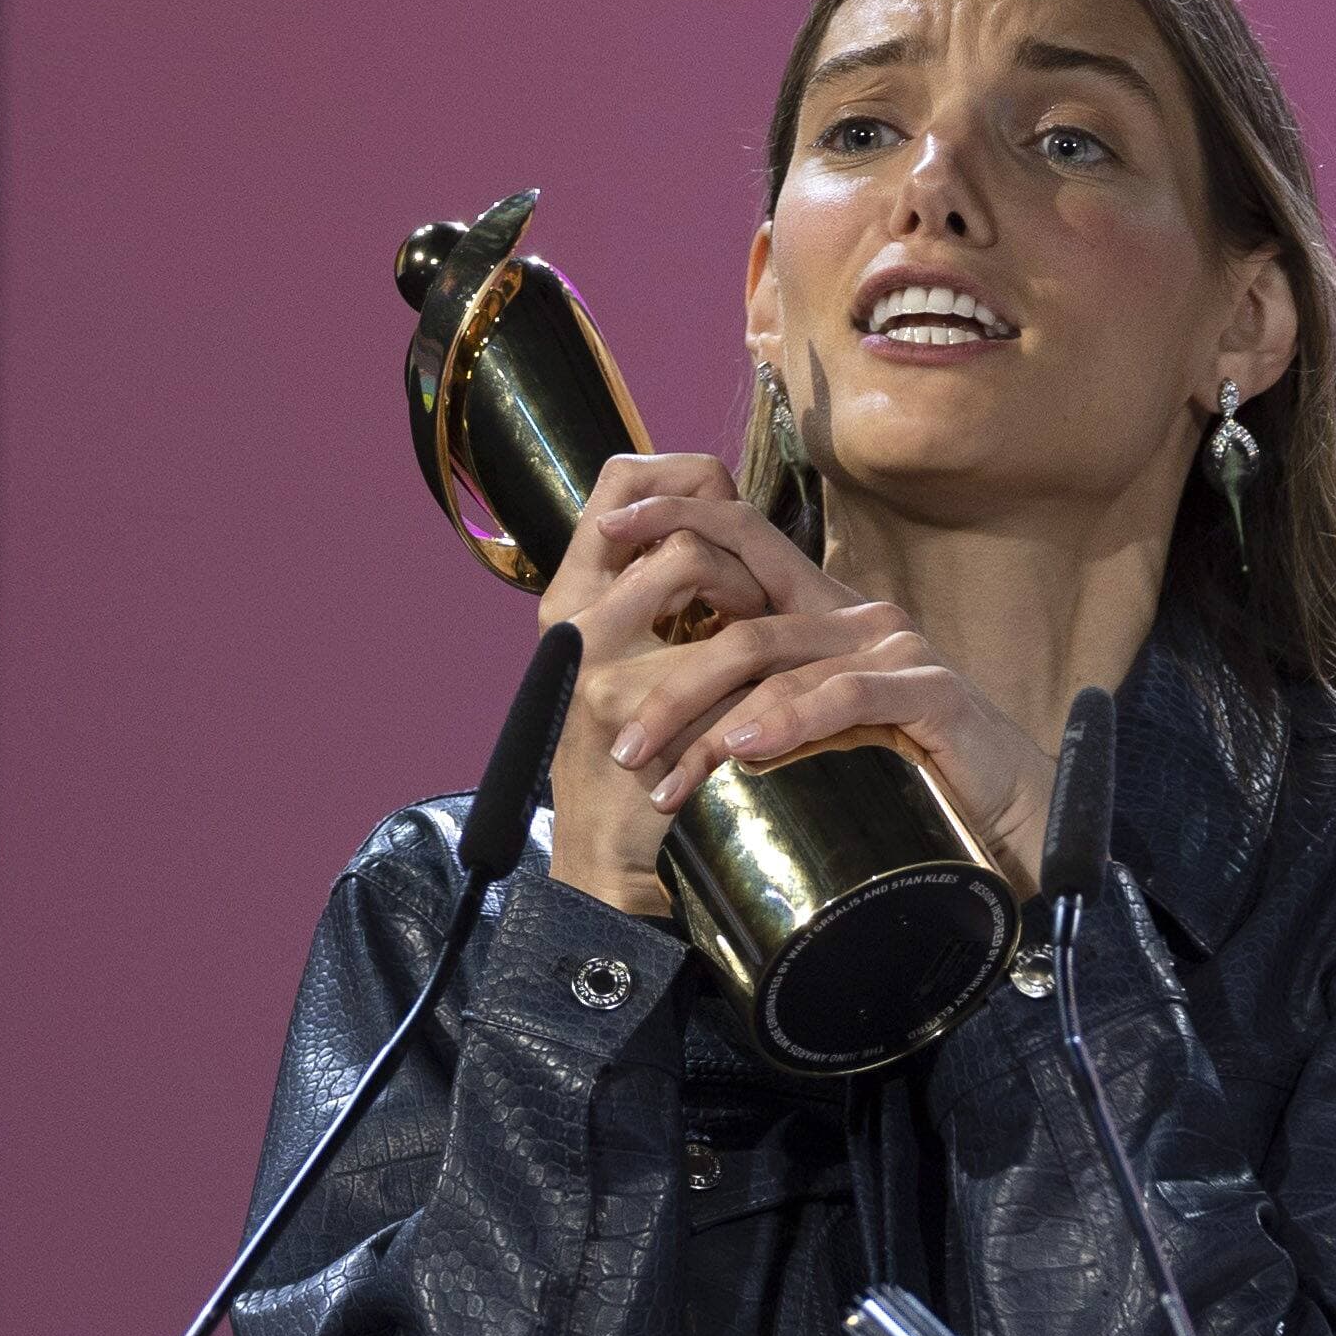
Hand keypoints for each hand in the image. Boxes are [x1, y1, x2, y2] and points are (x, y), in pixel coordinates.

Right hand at [537, 455, 831, 913]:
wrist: (606, 856)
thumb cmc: (632, 758)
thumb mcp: (630, 666)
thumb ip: (656, 605)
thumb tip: (722, 531)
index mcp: (570, 598)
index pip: (618, 482)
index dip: (680, 480)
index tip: (724, 514)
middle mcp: (573, 618)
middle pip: (677, 529)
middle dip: (741, 558)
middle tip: (758, 603)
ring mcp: (599, 660)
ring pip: (696, 566)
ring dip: (749, 600)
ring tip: (759, 643)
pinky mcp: (635, 706)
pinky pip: (721, 651)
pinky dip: (757, 664)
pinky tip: (765, 693)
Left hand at [585, 496, 1056, 897]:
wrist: (1008, 821)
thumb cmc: (907, 782)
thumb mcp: (818, 738)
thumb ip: (761, 710)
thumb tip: (667, 724)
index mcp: (825, 616)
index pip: (743, 541)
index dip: (676, 522)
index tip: (607, 534)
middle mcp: (858, 618)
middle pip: (744, 622)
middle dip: (668, 680)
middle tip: (619, 743)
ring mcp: (898, 650)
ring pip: (781, 665)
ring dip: (710, 724)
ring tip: (664, 776)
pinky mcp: (933, 692)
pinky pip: (847, 696)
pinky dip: (791, 721)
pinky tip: (747, 750)